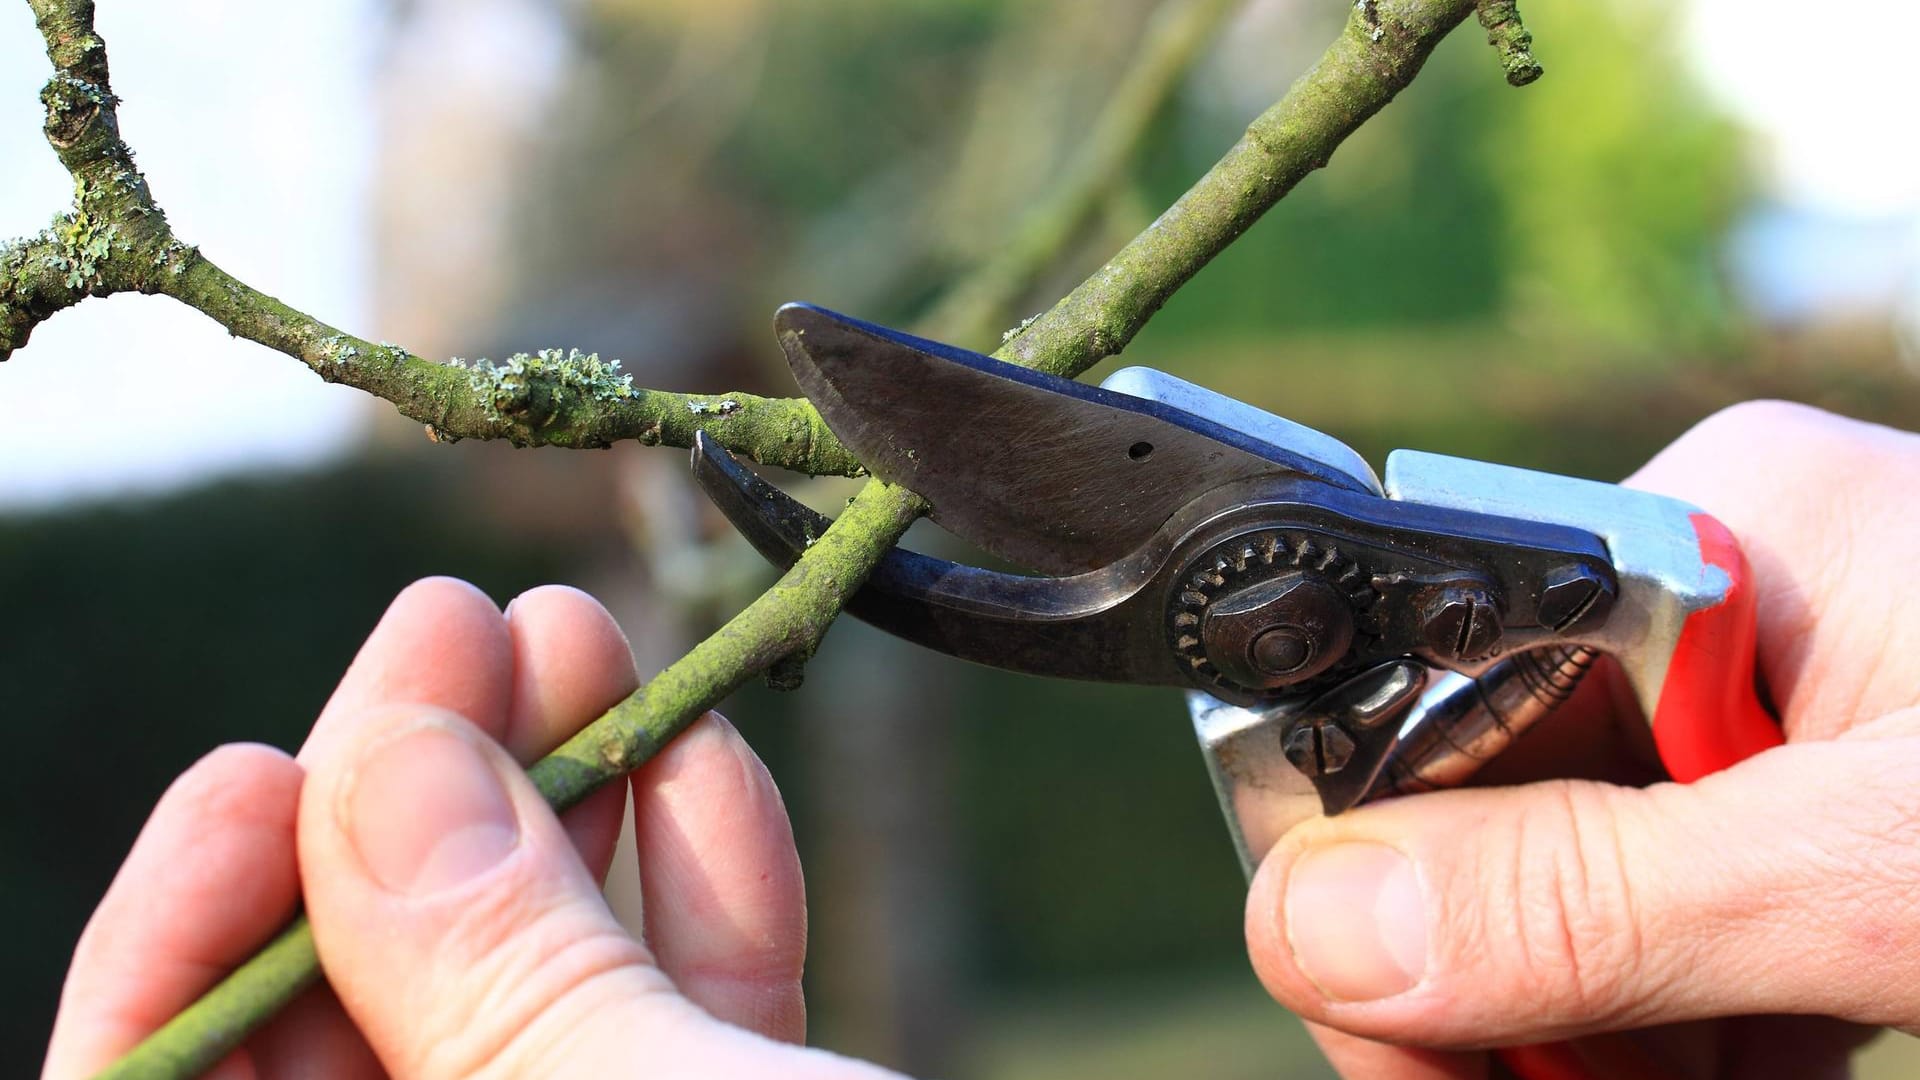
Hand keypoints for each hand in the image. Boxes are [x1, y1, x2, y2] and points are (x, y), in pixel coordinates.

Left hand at [44, 579, 896, 1078]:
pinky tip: (704, 762)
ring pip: (538, 996)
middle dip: (418, 809)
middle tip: (472, 636)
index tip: (270, 767)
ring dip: (569, 809)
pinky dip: (695, 890)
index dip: (185, 940)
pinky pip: (683, 1026)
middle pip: (369, 1019)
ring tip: (590, 643)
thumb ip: (483, 967)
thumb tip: (376, 760)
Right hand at [1244, 401, 1919, 1078]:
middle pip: (1481, 794)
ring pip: (1566, 869)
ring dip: (1589, 1020)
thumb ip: (1592, 894)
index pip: (1420, 685)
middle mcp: (1715, 594)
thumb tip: (1312, 921)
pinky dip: (1685, 1021)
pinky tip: (1746, 1067)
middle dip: (1489, 969)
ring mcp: (1770, 701)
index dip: (1368, 866)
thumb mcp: (1871, 873)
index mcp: (1707, 528)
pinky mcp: (1820, 792)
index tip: (1390, 1026)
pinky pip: (1672, 903)